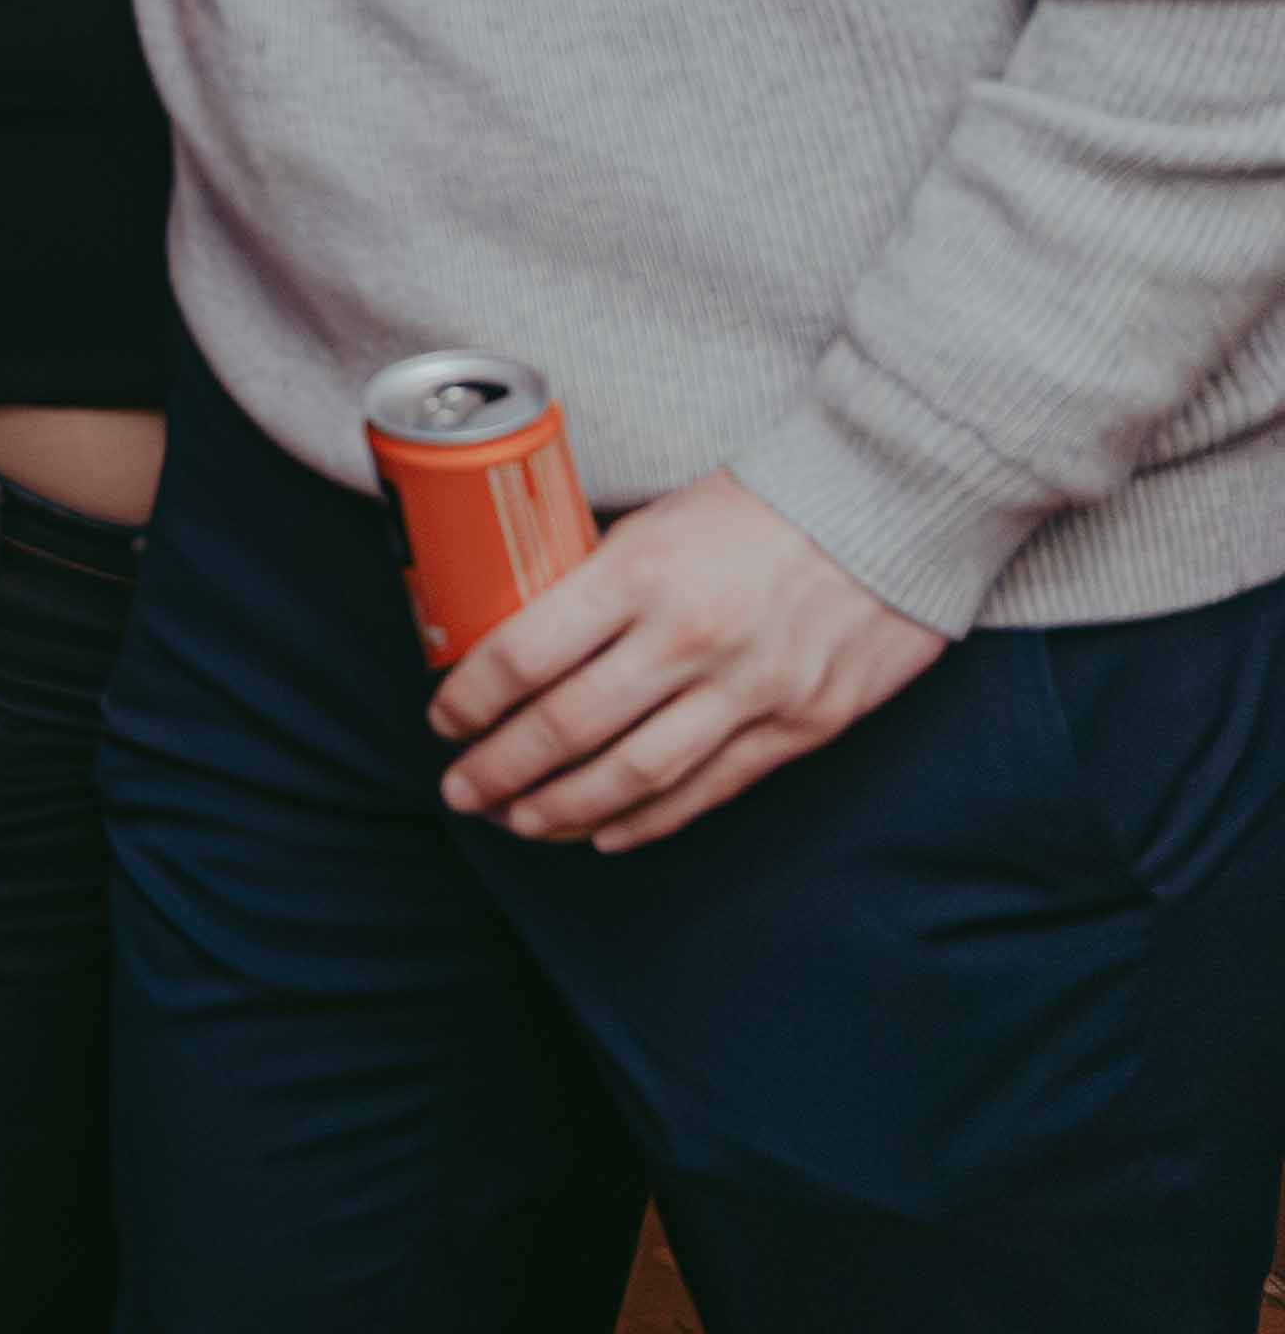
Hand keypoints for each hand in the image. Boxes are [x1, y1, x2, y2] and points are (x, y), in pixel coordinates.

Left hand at [428, 470, 946, 850]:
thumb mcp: (655, 521)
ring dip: (564, 808)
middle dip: (501, 769)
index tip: (442, 721)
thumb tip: (524, 631)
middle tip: (461, 790)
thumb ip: (598, 580)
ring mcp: (750, 690)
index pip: (524, 655)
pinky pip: (710, 789)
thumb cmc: (759, 502)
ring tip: (520, 821)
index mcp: (638, 573)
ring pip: (635, 774)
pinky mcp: (803, 725)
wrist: (891, 503)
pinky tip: (604, 831)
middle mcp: (688, 639)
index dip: (471, 700)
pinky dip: (649, 819)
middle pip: (568, 727)